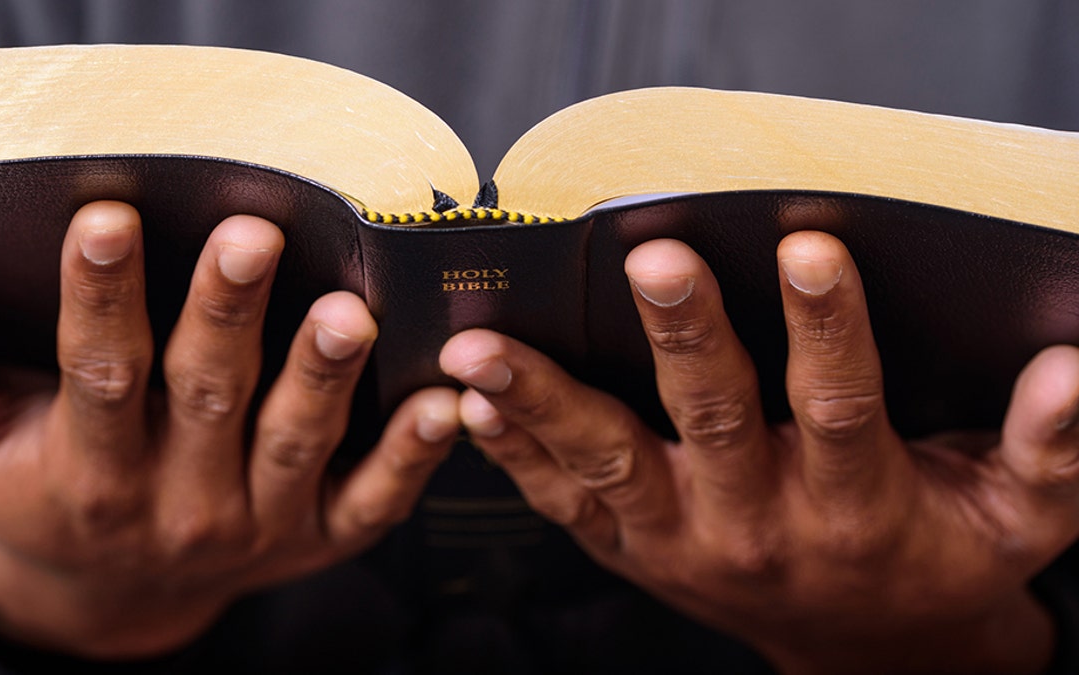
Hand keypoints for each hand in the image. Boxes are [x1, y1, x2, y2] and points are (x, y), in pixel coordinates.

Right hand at [0, 201, 458, 658]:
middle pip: (206, 396)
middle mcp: (179, 500)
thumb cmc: (44, 496)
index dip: (98, 298)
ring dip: (323, 376)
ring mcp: (260, 522)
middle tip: (251, 237)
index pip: (97, 375)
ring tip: (348, 313)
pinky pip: (373, 500)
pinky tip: (440, 405)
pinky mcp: (322, 535)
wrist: (115, 593)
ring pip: (296, 442)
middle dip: (226, 313)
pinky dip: (409, 456)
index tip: (105, 221)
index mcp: (91, 474)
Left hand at [439, 231, 1078, 673]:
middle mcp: (756, 523)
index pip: (841, 407)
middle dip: (686, 338)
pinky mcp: (630, 549)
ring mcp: (679, 540)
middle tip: (656, 262)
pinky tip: (469, 406)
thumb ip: (1049, 451)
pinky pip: (562, 504)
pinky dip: (514, 456)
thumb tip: (1071, 373)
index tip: (810, 249)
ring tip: (484, 350)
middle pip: (713, 421)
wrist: (868, 651)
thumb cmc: (938, 558)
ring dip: (543, 401)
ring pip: (606, 463)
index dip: (827, 329)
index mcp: (855, 504)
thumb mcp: (1017, 519)